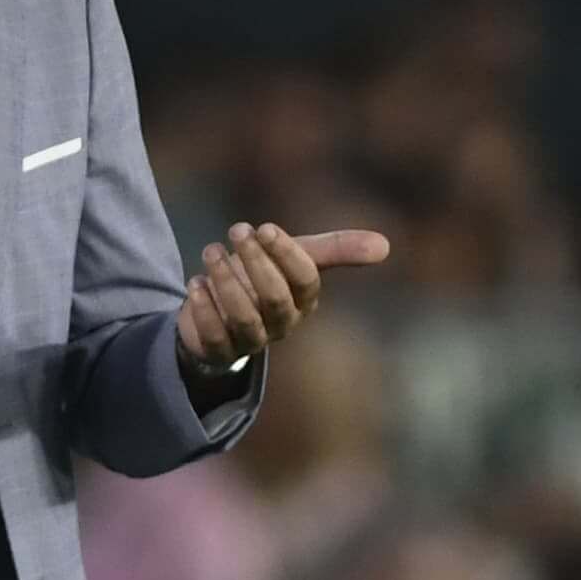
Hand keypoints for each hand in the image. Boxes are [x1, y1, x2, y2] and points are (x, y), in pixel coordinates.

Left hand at [175, 221, 390, 373]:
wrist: (218, 308)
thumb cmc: (263, 277)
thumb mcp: (296, 257)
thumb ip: (335, 248)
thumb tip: (386, 245)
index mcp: (303, 300)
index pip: (305, 280)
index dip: (286, 253)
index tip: (264, 228)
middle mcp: (281, 324)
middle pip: (275, 298)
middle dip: (256, 262)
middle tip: (237, 230)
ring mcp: (251, 341)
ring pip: (244, 317)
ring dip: (225, 281)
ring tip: (211, 251)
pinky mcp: (219, 351)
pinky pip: (215, 337)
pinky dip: (203, 309)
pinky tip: (195, 282)